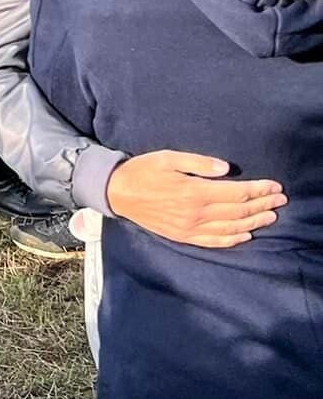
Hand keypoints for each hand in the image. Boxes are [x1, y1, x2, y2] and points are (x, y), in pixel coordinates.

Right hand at [106, 151, 284, 246]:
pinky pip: (213, 242)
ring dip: (253, 223)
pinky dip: (232, 239)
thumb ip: (199, 163)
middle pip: (238, 212)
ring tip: (270, 217)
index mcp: (194, 192)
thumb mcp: (168, 157)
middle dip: (262, 205)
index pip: (236, 193)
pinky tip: (245, 235)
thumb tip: (226, 169)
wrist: (118, 193)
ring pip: (230, 228)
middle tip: (280, 200)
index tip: (274, 186)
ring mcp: (189, 228)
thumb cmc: (143, 170)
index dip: (258, 190)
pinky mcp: (183, 236)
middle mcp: (195, 214)